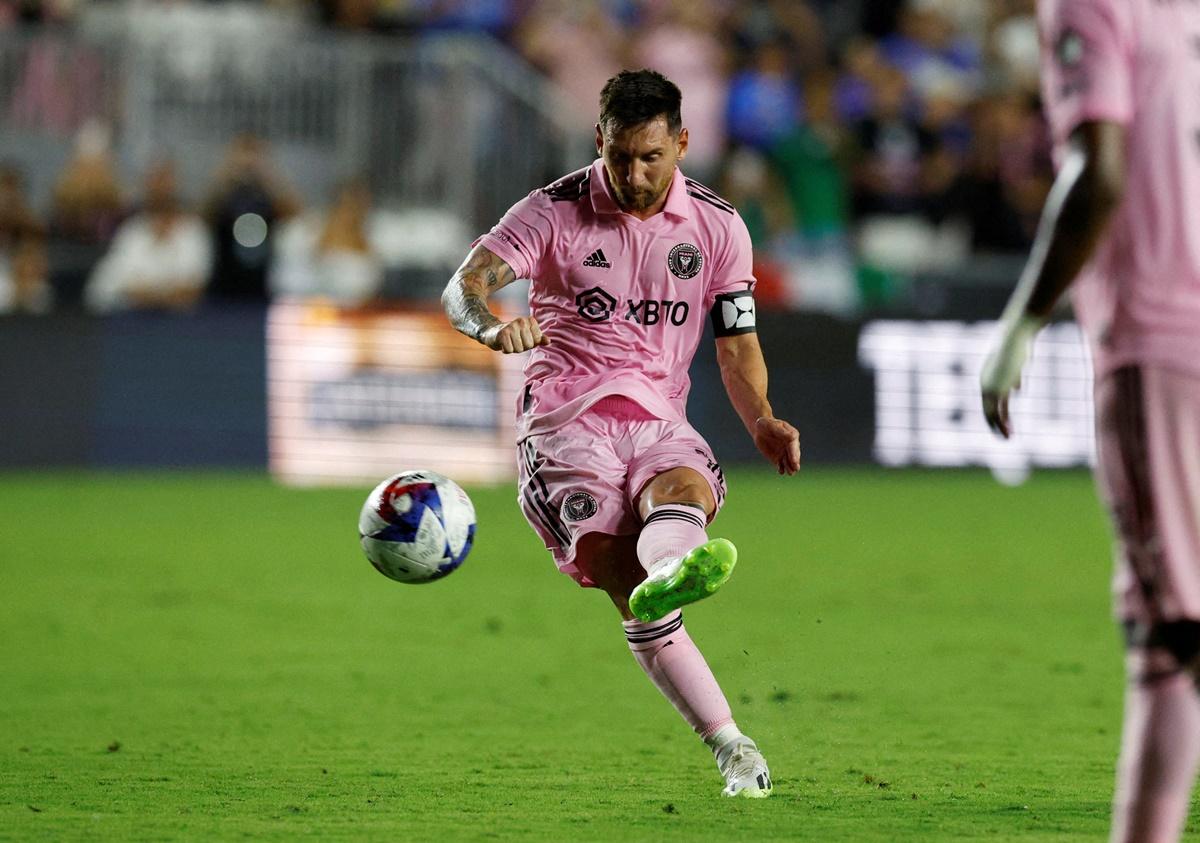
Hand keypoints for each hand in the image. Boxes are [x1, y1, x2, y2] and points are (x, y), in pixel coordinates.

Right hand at [481, 316, 548, 353]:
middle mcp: (521, 321)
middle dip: (522, 347)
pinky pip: (509, 350)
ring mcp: (512, 326)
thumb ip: (540, 338)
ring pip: (519, 349)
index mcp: (530, 320)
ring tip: (510, 342)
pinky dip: (506, 350)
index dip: (531, 343)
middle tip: (515, 341)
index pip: (538, 340)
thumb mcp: (529, 336)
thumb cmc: (514, 335)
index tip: (524, 339)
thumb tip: (548, 341)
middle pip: (529, 346)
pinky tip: (503, 344)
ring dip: (514, 349)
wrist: (493, 332)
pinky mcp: (502, 333)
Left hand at [754, 416, 800, 475]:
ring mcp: (785, 453)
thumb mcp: (772, 425)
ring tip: (790, 473)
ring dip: (790, 467)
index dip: (794, 453)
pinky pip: (780, 465)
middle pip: (794, 455)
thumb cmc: (766, 424)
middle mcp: (790, 445)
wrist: (759, 430)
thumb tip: (792, 437)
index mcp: (792, 435)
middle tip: (795, 468)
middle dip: (794, 462)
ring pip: (789, 462)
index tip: (794, 460)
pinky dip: (781, 469)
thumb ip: (781, 431)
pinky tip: (780, 471)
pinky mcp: (778, 459)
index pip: (794, 445)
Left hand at [979, 315, 1039, 438]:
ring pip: (991, 414)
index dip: (996, 412)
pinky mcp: (997, 389)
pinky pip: (997, 412)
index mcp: (986, 378)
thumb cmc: (1018, 347)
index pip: (988, 400)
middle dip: (995, 424)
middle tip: (1004, 435)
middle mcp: (984, 383)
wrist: (1016, 336)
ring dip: (999, 428)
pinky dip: (1002, 424)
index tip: (1005, 422)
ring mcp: (989, 387)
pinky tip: (1008, 433)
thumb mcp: (1015, 365)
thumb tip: (1017, 390)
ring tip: (1007, 438)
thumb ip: (1014, 378)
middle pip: (987, 409)